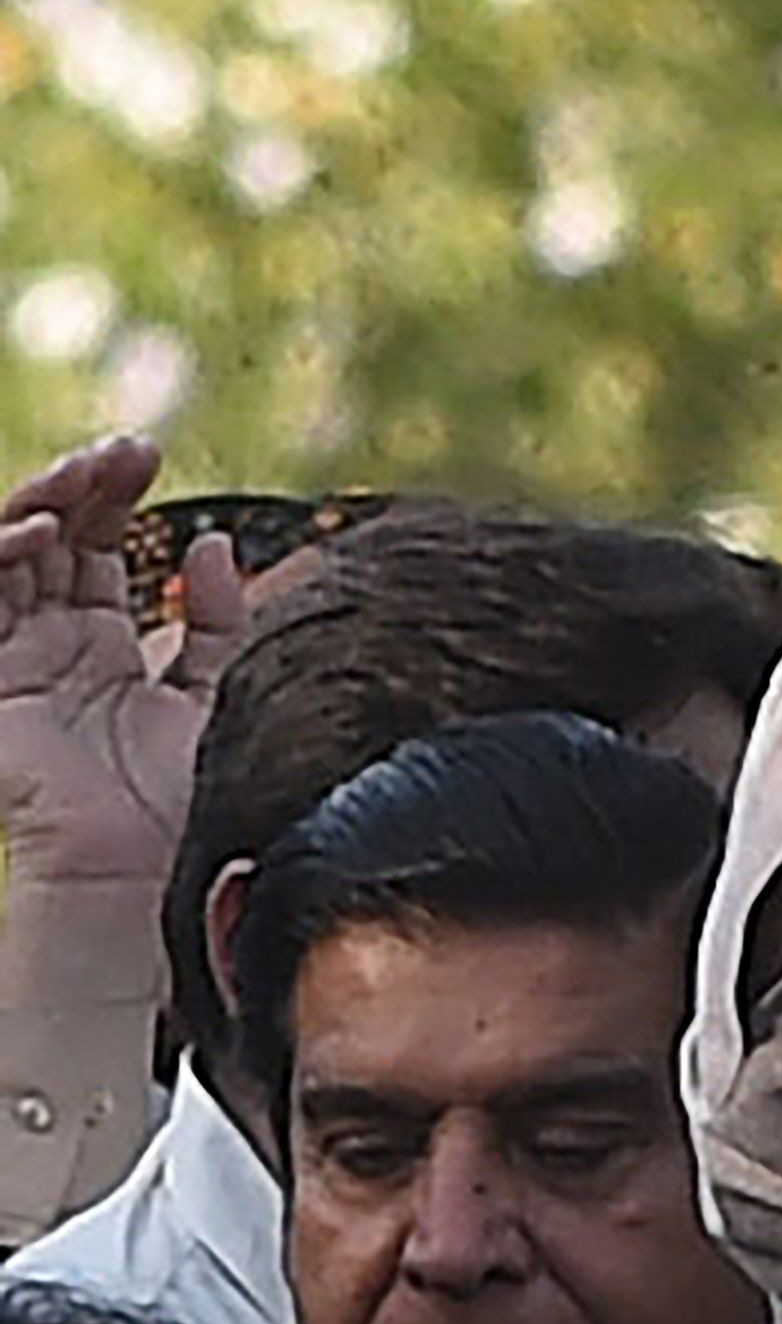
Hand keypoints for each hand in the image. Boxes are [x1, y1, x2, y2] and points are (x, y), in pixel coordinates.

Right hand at [0, 436, 244, 886]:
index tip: (149, 456)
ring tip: (84, 479)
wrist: (150, 871)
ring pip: (5, 554)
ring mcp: (14, 660)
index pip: (94, 544)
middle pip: (49, 537)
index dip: (113, 494)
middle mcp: (51, 644)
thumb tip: (211, 544)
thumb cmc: (185, 799)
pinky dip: (0, 555)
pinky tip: (40, 532)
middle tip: (125, 452)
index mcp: (103, 644)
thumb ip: (218, 622)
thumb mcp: (218, 692)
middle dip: (80, 483)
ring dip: (40, 503)